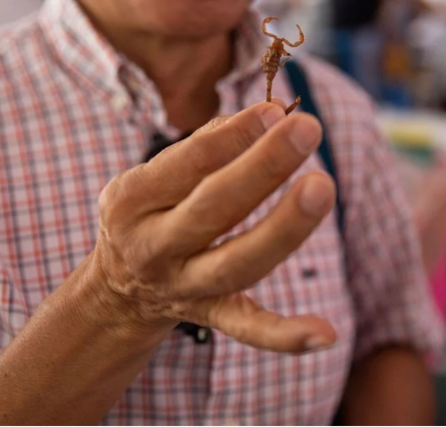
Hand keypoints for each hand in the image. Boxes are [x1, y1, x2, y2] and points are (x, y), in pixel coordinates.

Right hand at [93, 101, 336, 352]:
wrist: (119, 286)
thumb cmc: (147, 213)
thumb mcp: (151, 176)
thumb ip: (204, 145)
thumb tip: (268, 113)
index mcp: (131, 201)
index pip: (186, 164)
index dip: (231, 137)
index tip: (273, 110)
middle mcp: (152, 247)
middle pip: (212, 209)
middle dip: (260, 168)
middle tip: (305, 128)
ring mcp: (180, 286)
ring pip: (235, 264)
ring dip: (281, 229)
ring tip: (321, 186)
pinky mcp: (209, 314)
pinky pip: (246, 328)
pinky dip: (285, 335)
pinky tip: (326, 333)